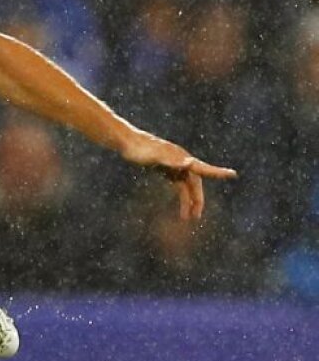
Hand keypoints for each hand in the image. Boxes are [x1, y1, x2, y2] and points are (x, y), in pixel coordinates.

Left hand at [120, 130, 236, 219]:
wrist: (126, 141)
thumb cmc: (139, 149)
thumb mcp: (155, 156)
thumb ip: (172, 161)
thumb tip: (190, 162)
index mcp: (182, 158)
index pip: (203, 168)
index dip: (218, 172)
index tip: (233, 174)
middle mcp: (181, 161)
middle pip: (194, 183)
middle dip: (197, 200)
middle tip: (196, 217)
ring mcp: (173, 165)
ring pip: (186, 186)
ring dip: (187, 201)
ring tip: (186, 218)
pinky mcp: (164, 168)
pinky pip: (177, 184)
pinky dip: (179, 195)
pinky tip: (180, 205)